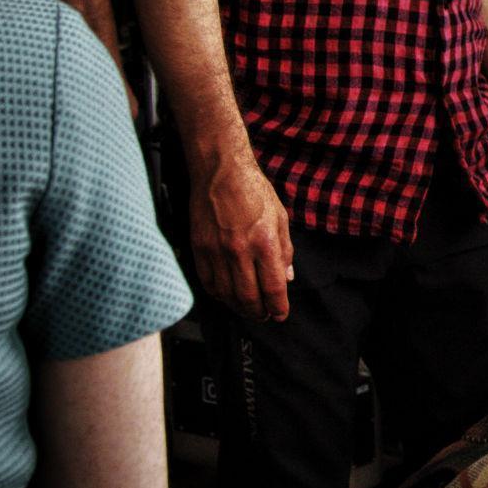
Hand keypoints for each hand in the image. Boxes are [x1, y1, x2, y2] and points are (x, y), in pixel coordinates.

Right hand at [189, 150, 294, 320]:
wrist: (221, 171)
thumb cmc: (254, 191)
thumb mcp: (280, 217)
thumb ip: (285, 250)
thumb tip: (287, 277)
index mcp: (264, 241)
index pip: (273, 287)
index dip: (278, 307)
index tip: (280, 314)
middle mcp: (240, 250)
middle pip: (248, 297)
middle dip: (259, 312)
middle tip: (264, 315)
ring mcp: (216, 251)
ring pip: (226, 294)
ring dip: (238, 307)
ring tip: (247, 309)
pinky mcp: (200, 248)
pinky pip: (207, 282)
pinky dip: (218, 294)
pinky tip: (226, 295)